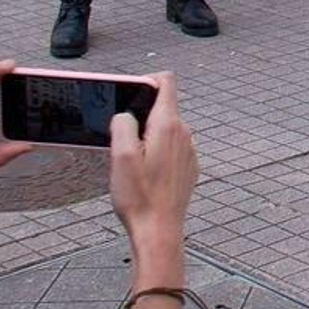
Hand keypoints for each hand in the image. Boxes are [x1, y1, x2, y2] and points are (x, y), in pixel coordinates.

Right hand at [110, 73, 196, 274]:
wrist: (159, 229)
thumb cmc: (139, 196)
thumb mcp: (120, 156)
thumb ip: (122, 125)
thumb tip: (124, 113)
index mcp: (167, 125)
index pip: (166, 83)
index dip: (147, 79)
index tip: (130, 90)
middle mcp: (184, 133)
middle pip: (163, 107)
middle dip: (141, 114)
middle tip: (119, 136)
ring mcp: (188, 150)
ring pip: (166, 129)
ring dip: (147, 136)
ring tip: (129, 160)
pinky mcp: (188, 166)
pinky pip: (171, 148)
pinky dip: (156, 151)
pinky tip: (143, 173)